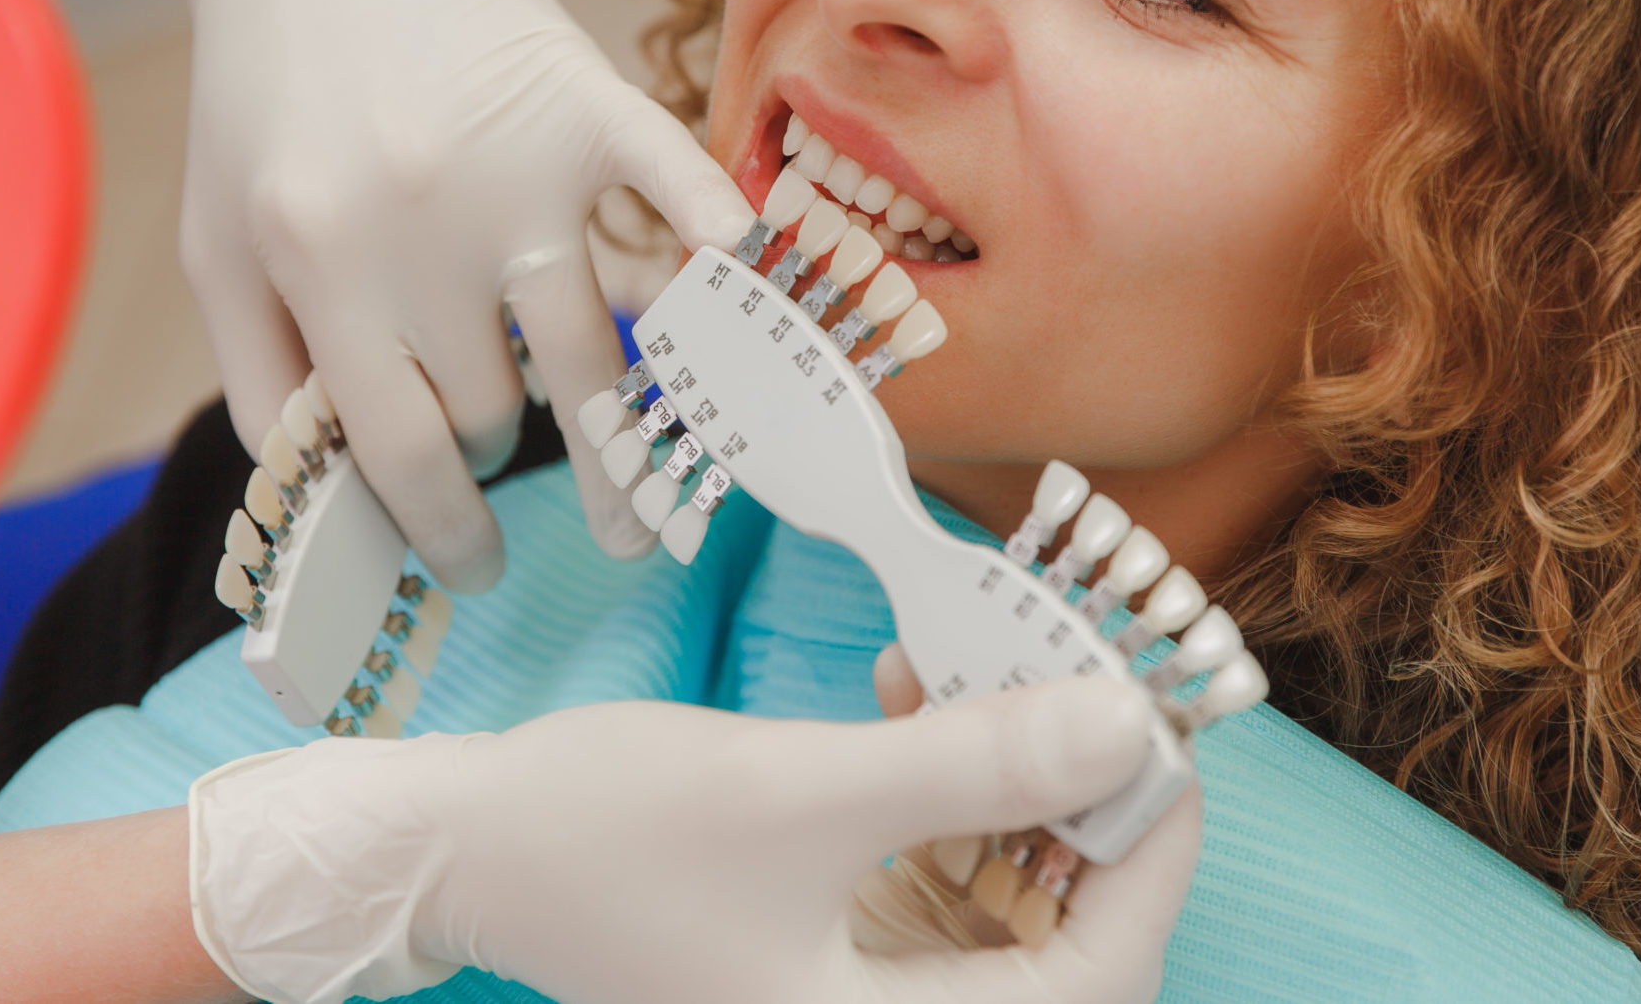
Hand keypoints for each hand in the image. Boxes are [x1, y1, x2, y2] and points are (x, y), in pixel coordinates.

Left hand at [104, 0, 754, 586]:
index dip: (444, 531)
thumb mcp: (217, 241)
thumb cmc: (263, 93)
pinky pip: (672, 184)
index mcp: (318, 262)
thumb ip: (260, 373)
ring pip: (590, 346)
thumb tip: (331, 496)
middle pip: (498, 407)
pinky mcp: (582, 98)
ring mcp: (514, 160)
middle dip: (505, 453)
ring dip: (619, 425)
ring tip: (645, 472)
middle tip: (518, 463)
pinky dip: (718, 242)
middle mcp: (420, 224)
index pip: (398, 448)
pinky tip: (744, 295)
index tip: (476, 568)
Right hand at [189, 676, 1199, 1003]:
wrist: (476, 842)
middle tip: (1075, 687)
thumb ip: (971, 766)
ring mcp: (851, 983)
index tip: (1164, 743)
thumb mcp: (804, 791)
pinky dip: (936, 783)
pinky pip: (925, 868)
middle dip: (1075, 803)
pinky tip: (909, 694)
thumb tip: (1121, 730)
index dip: (1150, 860)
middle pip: (1053, 936)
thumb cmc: (615, 833)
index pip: (1095, 980)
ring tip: (975, 668)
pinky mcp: (823, 933)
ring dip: (1001, 777)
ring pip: (993, 892)